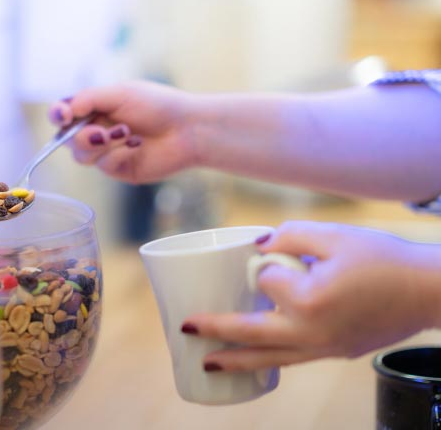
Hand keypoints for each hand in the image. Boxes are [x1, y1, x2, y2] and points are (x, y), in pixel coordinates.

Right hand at [48, 81, 200, 183]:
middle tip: (102, 132)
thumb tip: (64, 111)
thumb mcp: (120, 93)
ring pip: (82, 155)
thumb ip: (88, 100)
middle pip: (66, 139)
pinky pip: (104, 165)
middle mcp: (96, 130)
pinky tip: (137, 145)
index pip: (62, 113)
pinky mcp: (118, 169)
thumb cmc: (158, 105)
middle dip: (82, 135)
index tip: (64, 116)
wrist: (187, 129)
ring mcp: (106, 152)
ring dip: (102, 144)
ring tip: (127, 134)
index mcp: (94, 108)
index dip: (57, 115)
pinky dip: (119, 153)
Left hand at [180, 221, 440, 371]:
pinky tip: (254, 366)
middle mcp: (310, 330)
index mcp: (307, 298)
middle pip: (249, 333)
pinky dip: (267, 364)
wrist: (430, 292)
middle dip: (213, 331)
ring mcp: (322, 347)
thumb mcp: (336, 235)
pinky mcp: (335, 353)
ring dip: (234, 360)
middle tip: (184, 330)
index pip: (265, 280)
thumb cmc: (385, 259)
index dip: (263, 265)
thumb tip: (258, 245)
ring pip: (268, 358)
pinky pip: (291, 362)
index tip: (271, 255)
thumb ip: (292, 235)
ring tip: (206, 365)